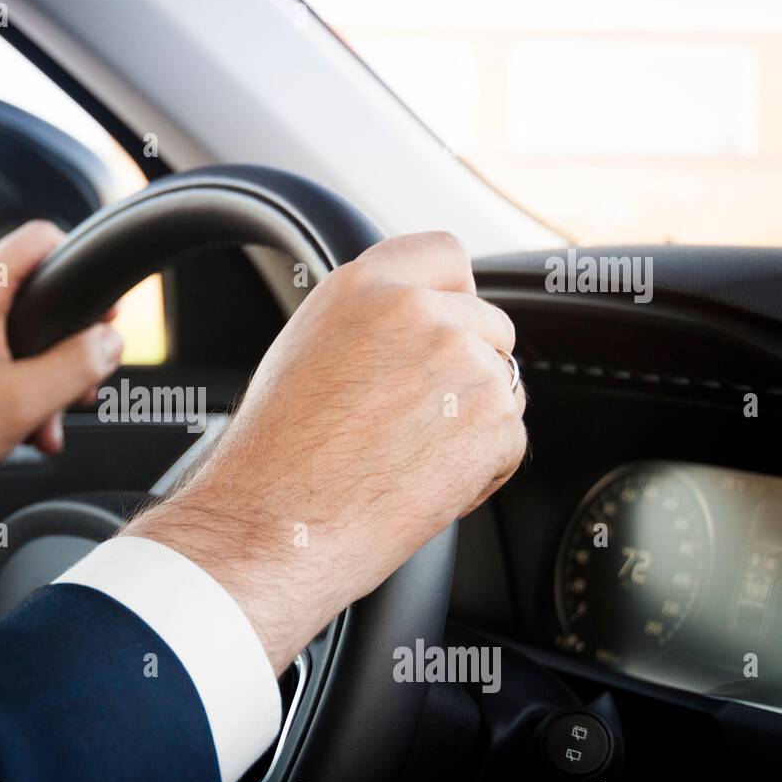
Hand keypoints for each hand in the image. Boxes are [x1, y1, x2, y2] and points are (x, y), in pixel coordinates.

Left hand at [0, 220, 124, 523]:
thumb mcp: (23, 401)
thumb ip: (77, 365)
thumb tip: (109, 342)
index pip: (40, 239)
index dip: (80, 265)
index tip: (99, 307)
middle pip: (31, 299)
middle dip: (65, 347)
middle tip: (81, 385)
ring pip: (10, 338)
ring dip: (39, 380)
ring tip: (47, 425)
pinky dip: (8, 390)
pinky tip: (19, 432)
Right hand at [122, 232, 525, 671]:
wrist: (275, 526)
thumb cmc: (273, 456)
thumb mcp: (305, 351)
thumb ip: (368, 322)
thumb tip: (417, 323)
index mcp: (365, 286)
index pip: (445, 255)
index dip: (453, 294)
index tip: (447, 324)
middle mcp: (420, 312)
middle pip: (488, 326)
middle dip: (467, 369)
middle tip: (416, 419)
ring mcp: (464, 364)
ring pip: (502, 386)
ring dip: (472, 422)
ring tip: (405, 458)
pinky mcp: (493, 422)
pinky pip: (509, 442)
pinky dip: (480, 470)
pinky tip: (419, 485)